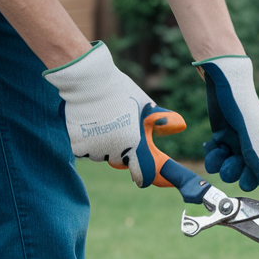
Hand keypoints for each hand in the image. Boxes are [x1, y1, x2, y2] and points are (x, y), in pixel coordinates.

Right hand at [43, 42, 184, 186]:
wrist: (88, 81)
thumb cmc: (121, 91)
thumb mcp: (147, 104)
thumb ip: (162, 120)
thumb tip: (181, 126)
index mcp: (134, 145)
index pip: (141, 175)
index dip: (144, 176)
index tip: (142, 177)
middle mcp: (114, 151)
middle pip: (120, 161)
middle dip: (122, 152)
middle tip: (120, 131)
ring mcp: (94, 149)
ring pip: (101, 155)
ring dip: (103, 146)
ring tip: (103, 123)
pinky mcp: (77, 145)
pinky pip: (84, 150)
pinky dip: (86, 142)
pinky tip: (89, 124)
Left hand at [196, 56, 258, 190]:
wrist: (222, 80)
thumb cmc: (241, 102)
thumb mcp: (249, 130)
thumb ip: (257, 156)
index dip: (257, 180)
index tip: (247, 180)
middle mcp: (253, 149)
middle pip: (246, 175)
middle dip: (237, 172)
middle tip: (230, 163)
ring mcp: (237, 145)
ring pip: (229, 169)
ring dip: (221, 163)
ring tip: (219, 149)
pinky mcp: (222, 140)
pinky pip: (217, 159)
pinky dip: (213, 154)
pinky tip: (212, 143)